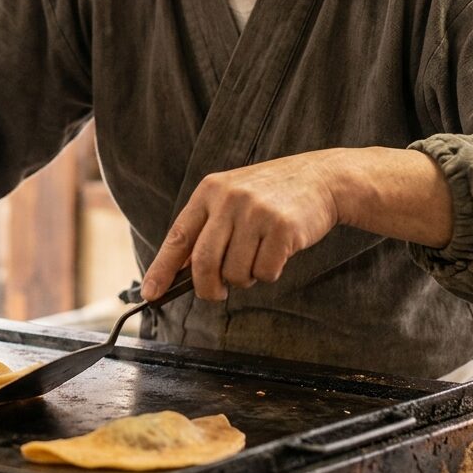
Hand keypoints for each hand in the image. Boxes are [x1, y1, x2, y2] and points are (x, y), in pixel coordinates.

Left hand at [142, 151, 340, 301]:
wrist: (322, 178)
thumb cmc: (272, 196)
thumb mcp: (232, 198)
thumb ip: (208, 229)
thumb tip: (182, 273)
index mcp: (210, 191)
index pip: (178, 237)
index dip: (162, 269)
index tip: (150, 293)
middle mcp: (229, 199)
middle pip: (204, 263)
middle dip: (208, 288)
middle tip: (216, 293)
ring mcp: (256, 212)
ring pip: (235, 272)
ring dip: (245, 278)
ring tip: (258, 256)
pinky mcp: (282, 227)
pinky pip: (265, 273)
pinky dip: (269, 273)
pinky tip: (279, 251)